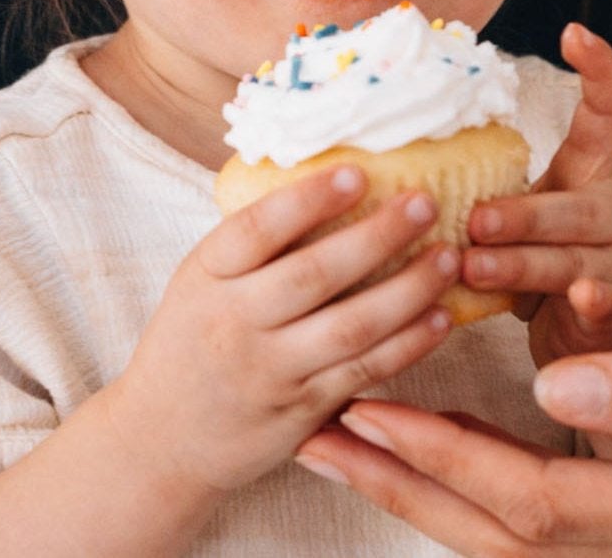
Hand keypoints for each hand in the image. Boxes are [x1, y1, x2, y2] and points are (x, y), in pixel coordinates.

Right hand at [104, 163, 459, 497]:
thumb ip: (252, 242)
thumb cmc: (191, 338)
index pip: (257, 229)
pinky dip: (407, 345)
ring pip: (350, 327)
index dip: (309, 199)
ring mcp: (270, 371)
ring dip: (408, 290)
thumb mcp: (201, 279)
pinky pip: (362, 372)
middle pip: (315, 274)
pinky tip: (439, 317)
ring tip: (448, 256)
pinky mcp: (300, 412)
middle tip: (426, 203)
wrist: (163, 438)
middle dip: (378, 236)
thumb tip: (327, 178)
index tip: (357, 172)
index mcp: (208, 275)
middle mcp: (236, 322)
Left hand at [296, 323, 611, 555]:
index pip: (536, 503)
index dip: (441, 462)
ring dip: (441, 478)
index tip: (362, 412)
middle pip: (510, 531)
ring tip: (362, 425)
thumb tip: (563, 387)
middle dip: (409, 482)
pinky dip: (501, 470)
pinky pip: (572, 502)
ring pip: (532, 525)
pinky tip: (464, 433)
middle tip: (319, 426)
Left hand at [464, 25, 611, 369]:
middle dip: (520, 213)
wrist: (606, 344)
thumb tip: (395, 151)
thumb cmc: (543, 260)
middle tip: (474, 220)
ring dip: (520, 263)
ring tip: (472, 265)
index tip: (574, 32)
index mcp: (590, 173)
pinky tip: (578, 301)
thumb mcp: (524, 214)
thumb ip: (488, 182)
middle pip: (570, 204)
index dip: (599, 70)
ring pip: (570, 259)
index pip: (607, 114)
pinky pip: (602, 305)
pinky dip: (590, 303)